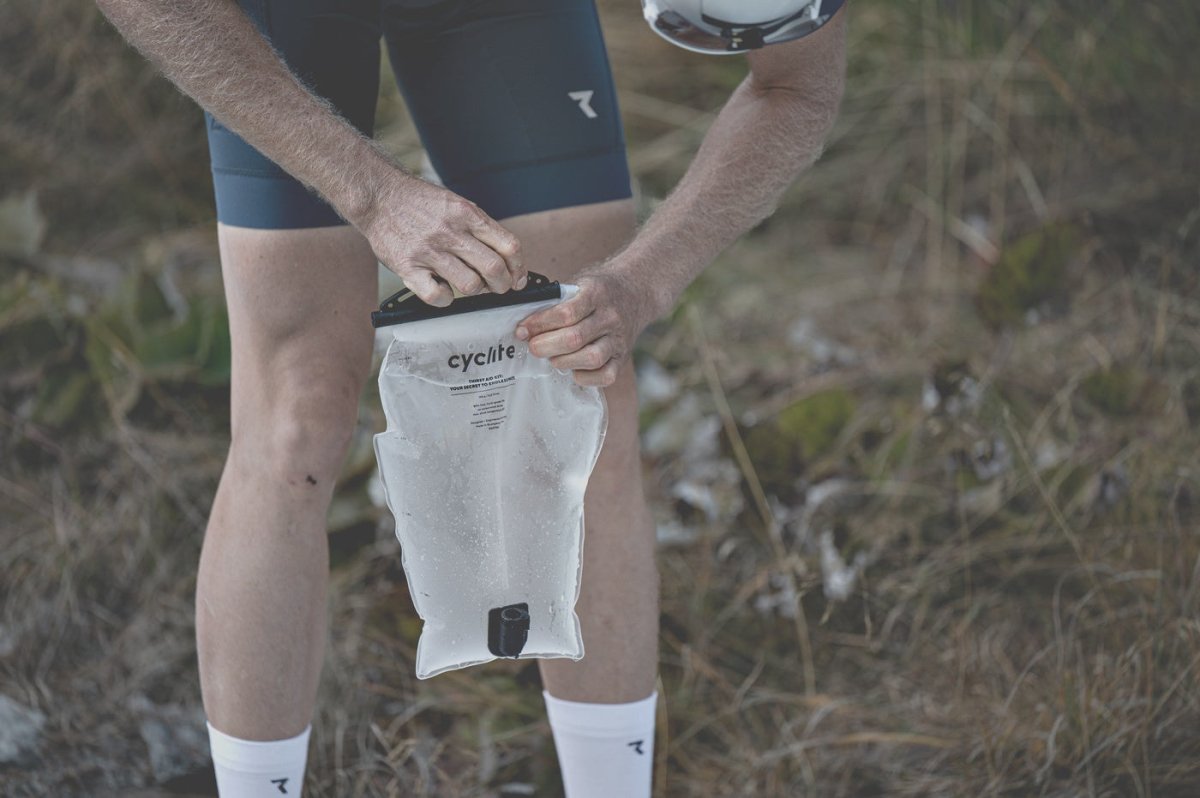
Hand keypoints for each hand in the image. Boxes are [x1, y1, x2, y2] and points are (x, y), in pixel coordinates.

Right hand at [355, 171, 525, 306]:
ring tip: (469, 285)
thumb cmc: (420, 203)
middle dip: (503, 285)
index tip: (518, 278)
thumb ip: (480, 228)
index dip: (519, 267)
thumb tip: (506, 258)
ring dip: (476, 291)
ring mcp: (428, 251)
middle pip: (494, 268)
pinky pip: (437, 296)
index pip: (509, 246)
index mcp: (467, 214)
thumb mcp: (457, 204)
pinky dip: (446, 299)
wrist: (379, 196)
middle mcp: (450, 232)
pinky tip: (443, 289)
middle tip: (498, 288)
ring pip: (470, 285)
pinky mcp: (408, 267)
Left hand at [515, 261, 662, 387]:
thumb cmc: (599, 291)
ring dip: (564, 361)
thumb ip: (555, 301)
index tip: (522, 330)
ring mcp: (619, 339)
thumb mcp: (579, 284)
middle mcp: (610, 317)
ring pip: (591, 358)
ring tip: (553, 357)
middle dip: (546, 346)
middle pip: (575, 338)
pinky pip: (606, 376)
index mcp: (596, 294)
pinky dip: (585, 377)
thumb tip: (524, 324)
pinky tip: (574, 369)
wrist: (636, 292)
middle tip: (533, 347)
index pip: (565, 313)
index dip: (539, 324)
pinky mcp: (623, 358)